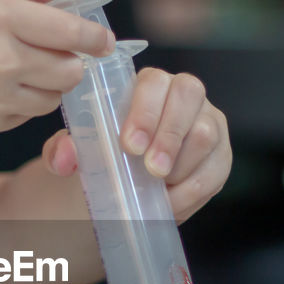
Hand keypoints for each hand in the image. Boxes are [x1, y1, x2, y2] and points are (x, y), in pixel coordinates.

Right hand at [0, 0, 113, 135]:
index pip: (71, 32)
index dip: (95, 38)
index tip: (103, 40)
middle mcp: (0, 60)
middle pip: (71, 70)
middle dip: (71, 61)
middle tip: (57, 52)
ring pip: (54, 98)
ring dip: (50, 84)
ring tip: (23, 68)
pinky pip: (27, 115)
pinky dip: (24, 102)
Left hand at [42, 67, 230, 220]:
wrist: (124, 188)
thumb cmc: (104, 158)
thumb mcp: (78, 154)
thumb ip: (63, 151)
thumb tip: (65, 156)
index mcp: (148, 85)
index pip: (154, 81)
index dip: (145, 111)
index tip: (129, 146)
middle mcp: (184, 96)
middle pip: (190, 95)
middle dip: (169, 135)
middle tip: (150, 170)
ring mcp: (208, 123)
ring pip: (207, 134)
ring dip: (180, 165)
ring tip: (156, 187)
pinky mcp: (221, 156)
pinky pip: (216, 170)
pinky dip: (191, 191)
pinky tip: (170, 203)